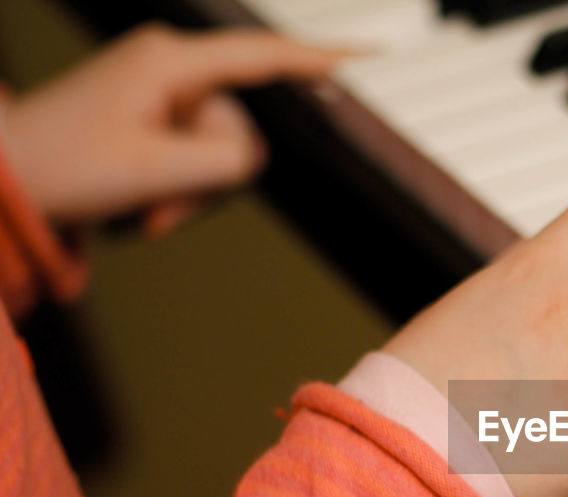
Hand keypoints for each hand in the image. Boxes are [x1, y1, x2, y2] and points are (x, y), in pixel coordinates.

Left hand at [0, 25, 346, 235]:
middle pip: (240, 129)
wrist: (3, 184)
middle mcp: (168, 69)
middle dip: (210, 181)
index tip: (371, 58)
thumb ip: (227, 161)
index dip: (322, 61)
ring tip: (143, 209)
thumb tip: (252, 155)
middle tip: (161, 209)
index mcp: (170, 64)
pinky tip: (139, 202)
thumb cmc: (60, 169)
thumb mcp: (156, 172)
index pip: (265, 57)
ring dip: (188, 195)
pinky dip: (174, 190)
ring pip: (218, 153)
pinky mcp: (150, 118)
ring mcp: (158, 93)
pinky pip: (193, 159)